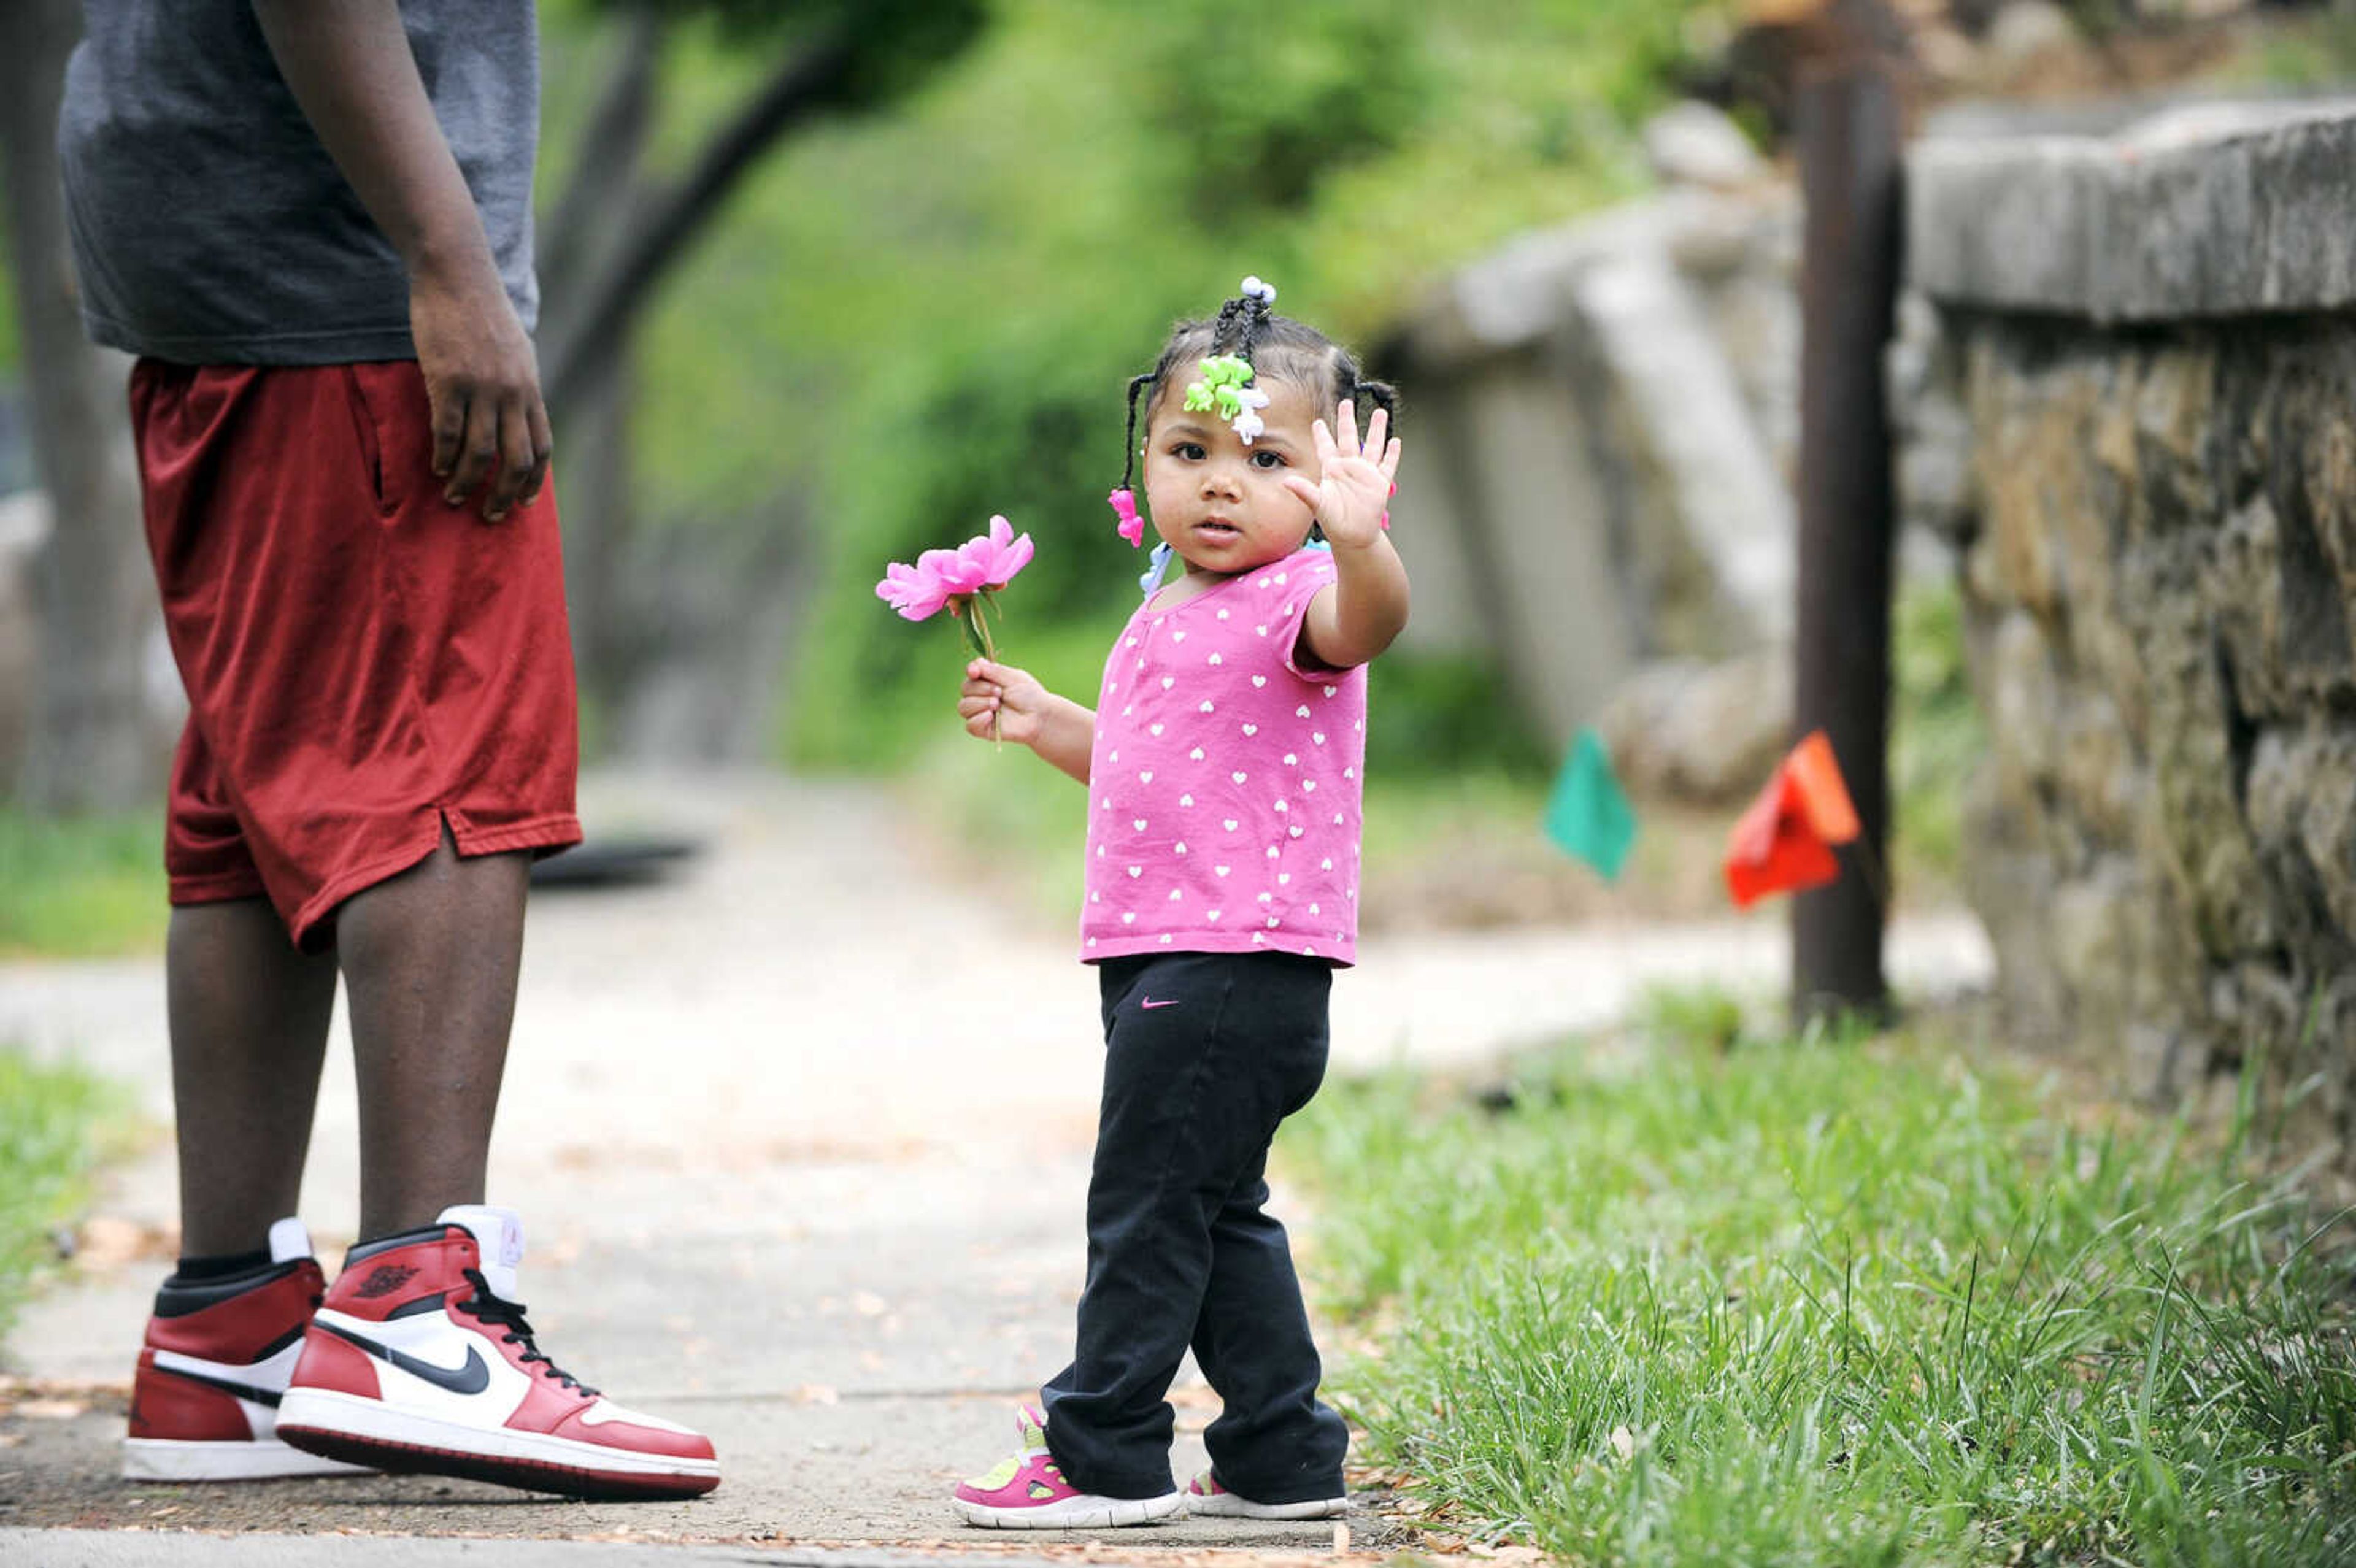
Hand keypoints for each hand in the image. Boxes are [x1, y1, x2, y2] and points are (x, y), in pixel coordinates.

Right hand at [409, 262, 551, 521]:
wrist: (457, 276)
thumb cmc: (483, 313)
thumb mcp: (516, 352)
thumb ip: (519, 386)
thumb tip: (518, 416)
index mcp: (530, 388)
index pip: (541, 447)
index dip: (533, 479)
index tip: (523, 501)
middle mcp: (512, 393)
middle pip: (515, 459)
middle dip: (504, 493)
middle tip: (491, 515)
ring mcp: (482, 387)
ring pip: (481, 452)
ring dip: (468, 482)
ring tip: (454, 497)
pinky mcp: (448, 380)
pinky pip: (448, 431)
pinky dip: (444, 455)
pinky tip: (437, 468)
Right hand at [960, 659, 1053, 745]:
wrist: (1039, 716)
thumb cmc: (1029, 695)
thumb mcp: (1012, 677)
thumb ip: (993, 670)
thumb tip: (975, 664)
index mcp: (987, 679)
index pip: (971, 672)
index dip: (971, 670)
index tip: (975, 672)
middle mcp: (980, 695)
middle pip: (965, 688)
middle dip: (982, 688)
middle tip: (1000, 692)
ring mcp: (979, 712)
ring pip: (963, 706)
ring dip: (981, 703)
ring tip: (997, 704)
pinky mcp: (982, 729)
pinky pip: (970, 725)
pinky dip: (979, 719)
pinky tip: (991, 716)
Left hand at [1281, 399, 1400, 550]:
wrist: (1353, 537)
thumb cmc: (1333, 522)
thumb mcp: (1318, 505)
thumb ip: (1305, 491)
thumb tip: (1286, 482)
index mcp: (1332, 470)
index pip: (1326, 447)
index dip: (1322, 434)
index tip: (1318, 421)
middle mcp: (1349, 468)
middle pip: (1349, 437)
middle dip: (1348, 420)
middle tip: (1346, 402)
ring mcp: (1366, 474)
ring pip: (1373, 445)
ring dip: (1376, 429)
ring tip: (1380, 412)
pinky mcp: (1380, 483)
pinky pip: (1387, 465)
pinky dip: (1392, 453)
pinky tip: (1395, 440)